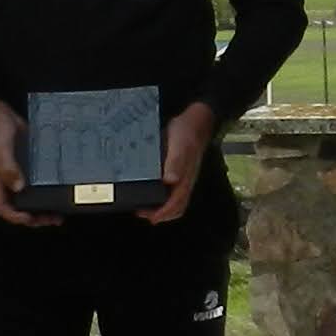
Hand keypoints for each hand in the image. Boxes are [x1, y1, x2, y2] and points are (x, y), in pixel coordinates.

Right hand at [0, 98, 57, 227]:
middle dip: (37, 217)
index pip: (4, 207)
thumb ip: (7, 167)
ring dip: (46, 205)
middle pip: (21, 207)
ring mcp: (22, 173)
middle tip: (54, 219)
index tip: (31, 219)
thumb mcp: (0, 148)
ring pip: (33, 196)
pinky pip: (41, 180)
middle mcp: (10, 181)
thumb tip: (19, 187)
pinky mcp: (32, 163)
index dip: (16, 217)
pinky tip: (63, 187)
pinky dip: (51, 186)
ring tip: (62, 210)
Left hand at [140, 100, 218, 223]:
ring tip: (143, 204)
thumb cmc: (187, 133)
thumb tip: (170, 180)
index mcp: (185, 180)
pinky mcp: (176, 171)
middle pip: (175, 207)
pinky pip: (169, 189)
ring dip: (160, 207)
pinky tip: (148, 188)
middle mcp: (183, 182)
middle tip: (141, 212)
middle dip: (160, 214)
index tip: (146, 215)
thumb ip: (175, 162)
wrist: (195, 121)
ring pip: (173, 200)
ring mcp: (181, 178)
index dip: (161, 214)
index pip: (176, 205)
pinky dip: (160, 194)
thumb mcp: (179, 146)